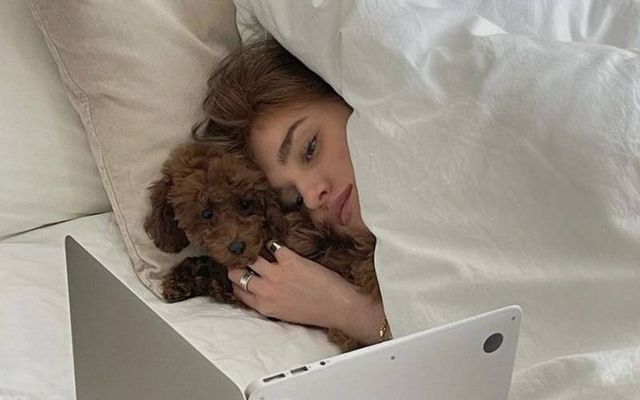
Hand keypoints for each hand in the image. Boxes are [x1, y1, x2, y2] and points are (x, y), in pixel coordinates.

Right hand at [227, 242, 369, 330]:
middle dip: (238, 264)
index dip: (237, 280)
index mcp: (263, 306)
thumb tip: (262, 287)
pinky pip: (272, 246)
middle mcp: (265, 290)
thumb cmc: (315, 312)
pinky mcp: (290, 260)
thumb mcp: (284, 313)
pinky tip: (276, 244)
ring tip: (255, 246)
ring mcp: (276, 274)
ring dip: (252, 251)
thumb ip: (269, 301)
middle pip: (237, 273)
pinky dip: (272, 244)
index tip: (239, 272)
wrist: (337, 307)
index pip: (238, 290)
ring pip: (250, 257)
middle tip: (243, 257)